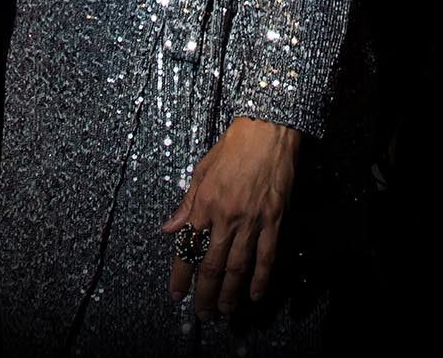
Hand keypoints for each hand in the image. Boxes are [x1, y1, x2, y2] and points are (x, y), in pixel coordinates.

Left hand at [162, 117, 300, 320]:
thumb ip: (186, 203)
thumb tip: (169, 228)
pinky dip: (261, 279)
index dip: (180, 275)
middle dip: (204, 293)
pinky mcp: (273, 219)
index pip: (187, 248)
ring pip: (237, 266)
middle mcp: (225, 216)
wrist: (267, 129)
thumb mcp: (202, 170)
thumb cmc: (234, 145)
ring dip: (229, 293)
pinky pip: (266, 256)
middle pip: (211, 265)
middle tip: (202, 313)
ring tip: (224, 310)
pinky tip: (255, 295)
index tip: (176, 293)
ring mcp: (251, 220)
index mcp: (204, 203)